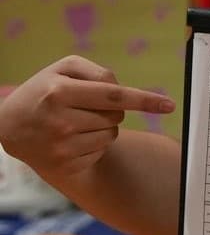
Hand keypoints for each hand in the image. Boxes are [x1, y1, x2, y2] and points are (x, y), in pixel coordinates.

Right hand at [0, 56, 175, 185]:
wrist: (9, 126)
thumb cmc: (44, 90)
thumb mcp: (62, 69)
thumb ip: (96, 72)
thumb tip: (124, 92)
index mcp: (60, 92)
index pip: (114, 96)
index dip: (144, 100)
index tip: (168, 105)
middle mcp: (61, 121)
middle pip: (116, 115)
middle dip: (110, 109)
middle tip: (85, 105)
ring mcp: (62, 147)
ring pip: (111, 134)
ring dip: (103, 126)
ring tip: (75, 121)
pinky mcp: (65, 165)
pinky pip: (101, 151)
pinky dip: (94, 143)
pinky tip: (72, 137)